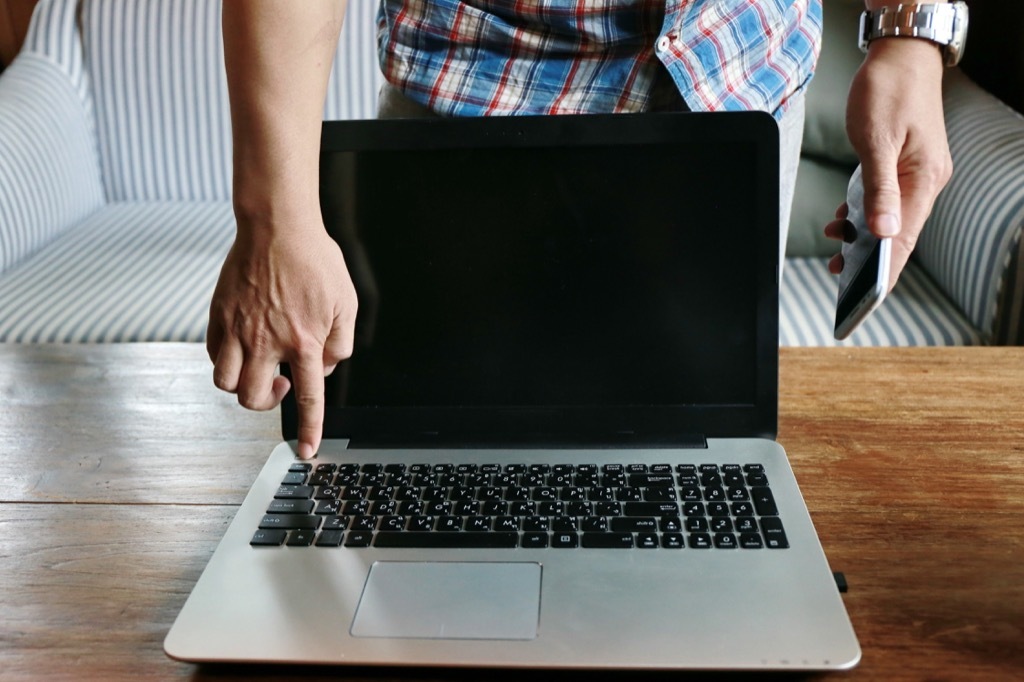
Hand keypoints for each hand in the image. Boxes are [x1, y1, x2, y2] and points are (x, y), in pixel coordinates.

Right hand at [207, 218, 356, 458]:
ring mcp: (238, 328)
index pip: (309, 397)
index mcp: (304, 340)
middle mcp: (267, 341)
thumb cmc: (315, 260)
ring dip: (241, 385)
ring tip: (257, 367)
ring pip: (225, 382)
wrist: (277, 226)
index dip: (308, 428)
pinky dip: (224, 360)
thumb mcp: (347, 303)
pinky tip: (241, 346)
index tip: (305, 451)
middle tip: (280, 383)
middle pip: (252, 398)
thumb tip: (324, 368)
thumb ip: (340, 343)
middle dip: (266, 401)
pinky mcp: (218, 315)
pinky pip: (212, 354)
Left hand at [828, 37, 952, 289]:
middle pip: (897, 234)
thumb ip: (879, 188)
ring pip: (887, 220)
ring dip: (861, 240)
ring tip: (835, 257)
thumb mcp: (877, 141)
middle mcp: (924, 182)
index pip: (904, 238)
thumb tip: (882, 232)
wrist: (900, 56)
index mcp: (924, 180)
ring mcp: (913, 175)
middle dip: (870, 262)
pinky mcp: (899, 167)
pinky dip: (859, 215)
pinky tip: (838, 223)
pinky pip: (881, 201)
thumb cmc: (889, 90)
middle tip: (839, 279)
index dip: (886, 272)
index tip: (867, 299)